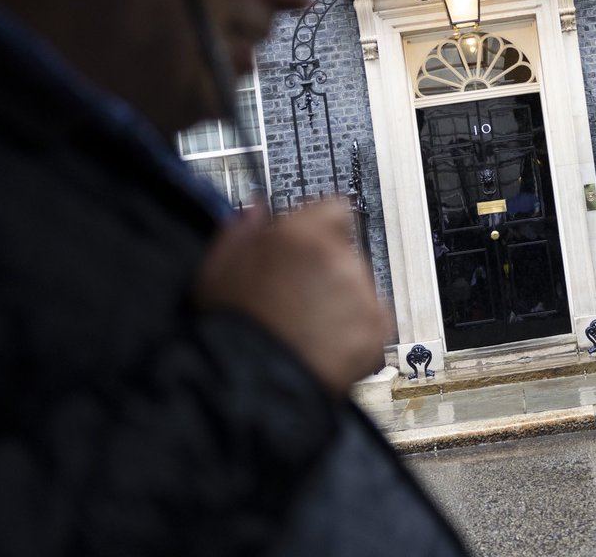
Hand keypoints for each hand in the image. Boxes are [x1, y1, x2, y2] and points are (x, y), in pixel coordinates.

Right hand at [196, 199, 391, 395]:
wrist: (248, 385)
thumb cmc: (230, 329)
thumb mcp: (219, 267)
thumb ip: (244, 230)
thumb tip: (257, 210)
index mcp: (302, 235)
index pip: (334, 209)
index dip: (319, 230)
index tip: (307, 247)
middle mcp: (339, 258)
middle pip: (345, 252)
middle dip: (326, 271)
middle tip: (297, 299)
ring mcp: (361, 294)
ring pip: (359, 287)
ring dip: (340, 302)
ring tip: (305, 328)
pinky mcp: (376, 329)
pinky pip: (373, 321)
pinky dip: (356, 332)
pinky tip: (322, 345)